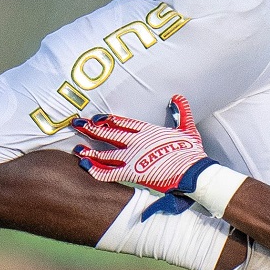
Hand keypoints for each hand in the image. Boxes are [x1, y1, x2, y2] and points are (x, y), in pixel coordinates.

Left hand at [73, 95, 215, 192]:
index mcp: (147, 130)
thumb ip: (181, 111)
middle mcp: (136, 141)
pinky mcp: (132, 173)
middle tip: (76, 123)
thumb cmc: (192, 152)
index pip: (121, 122)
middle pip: (108, 133)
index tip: (95, 117)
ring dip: (89, 151)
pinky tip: (85, 166)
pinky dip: (95, 170)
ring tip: (76, 149)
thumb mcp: (188, 128)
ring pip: (104, 153)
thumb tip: (177, 97)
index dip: (106, 119)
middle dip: (90, 128)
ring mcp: (133, 157)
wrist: (194, 172)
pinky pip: (108, 172)